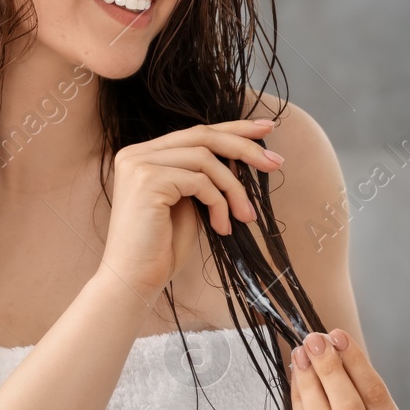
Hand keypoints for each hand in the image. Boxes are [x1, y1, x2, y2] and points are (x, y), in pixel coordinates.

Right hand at [97, 118, 285, 302]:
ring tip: (246, 216)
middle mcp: (137, 153)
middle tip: (276, 162)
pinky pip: (200, 182)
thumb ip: (206, 177)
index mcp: (145, 155)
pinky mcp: (147, 180)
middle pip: (202, 136)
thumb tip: (240, 157)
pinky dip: (219, 203)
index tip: (266, 128)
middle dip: (244, 147)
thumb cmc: (162, 248)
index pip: (196, 133)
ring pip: (205, 160)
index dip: (233, 128)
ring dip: (233, 189)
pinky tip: (222, 228)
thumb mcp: (190, 203)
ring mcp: (139, 164)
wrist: (134, 280)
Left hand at [290, 329, 409, 409]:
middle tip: (313, 339)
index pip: (377, 397)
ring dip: (309, 384)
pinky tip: (296, 380)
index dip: (356, 364)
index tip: (338, 335)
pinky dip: (299, 403)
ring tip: (301, 355)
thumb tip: (332, 343)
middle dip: (329, 369)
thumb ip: (363, 390)